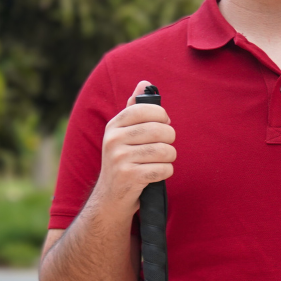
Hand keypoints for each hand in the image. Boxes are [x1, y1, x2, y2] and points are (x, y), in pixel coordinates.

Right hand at [92, 80, 176, 212]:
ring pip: (164, 151)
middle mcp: (113, 140)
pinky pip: (163, 169)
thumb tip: (145, 83)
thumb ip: (134, 109)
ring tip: (161, 161)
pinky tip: (157, 174)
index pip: (144, 109)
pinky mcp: (129, 177)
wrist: (110, 197)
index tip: (164, 123)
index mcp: (114, 126)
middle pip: (159, 130)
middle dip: (170, 139)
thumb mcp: (124, 133)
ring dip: (169, 158)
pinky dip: (166, 172)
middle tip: (165, 146)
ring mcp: (119, 159)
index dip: (161, 116)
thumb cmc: (124, 160)